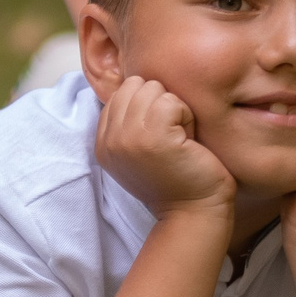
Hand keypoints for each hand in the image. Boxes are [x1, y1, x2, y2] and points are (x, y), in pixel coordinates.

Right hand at [94, 76, 233, 217]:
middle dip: (160, 103)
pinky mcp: (153, 138)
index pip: (121, 92)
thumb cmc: (175, 179)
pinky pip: (172, 102)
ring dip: (175, 109)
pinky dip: (186, 117)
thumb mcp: (139, 151)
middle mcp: (110, 140)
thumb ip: (128, 123)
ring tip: (179, 139)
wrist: (192, 212)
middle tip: (171, 136)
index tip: (159, 137)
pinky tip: (187, 141)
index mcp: (103, 143)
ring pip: (154, 89)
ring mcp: (129, 138)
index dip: (147, 106)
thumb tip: (137, 84)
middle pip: (136, 84)